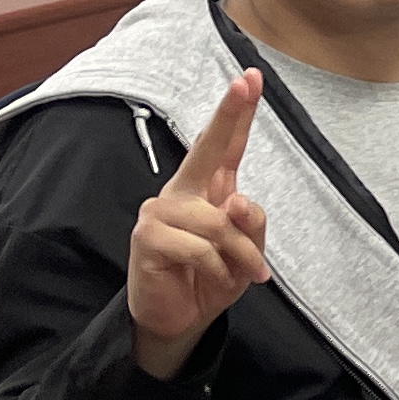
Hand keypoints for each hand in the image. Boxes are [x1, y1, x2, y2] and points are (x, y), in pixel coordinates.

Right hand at [128, 71, 270, 376]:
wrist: (179, 320)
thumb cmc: (211, 279)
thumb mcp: (247, 254)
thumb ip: (250, 225)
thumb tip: (234, 200)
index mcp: (208, 190)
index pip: (225, 147)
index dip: (236, 114)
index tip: (250, 79)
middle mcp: (182, 193)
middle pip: (208, 149)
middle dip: (229, 115)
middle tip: (246, 82)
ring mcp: (160, 211)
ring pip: (220, 221)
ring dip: (240, 255)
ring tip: (242, 274)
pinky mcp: (147, 236)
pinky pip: (200, 247)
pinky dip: (218, 269)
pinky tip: (210, 279)